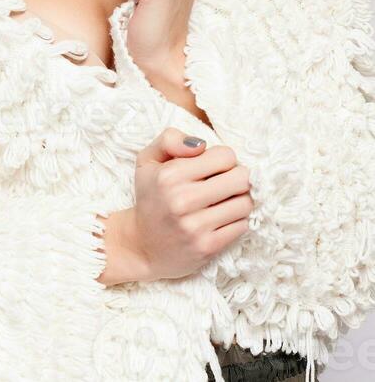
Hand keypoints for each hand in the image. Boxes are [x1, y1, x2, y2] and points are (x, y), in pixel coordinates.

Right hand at [127, 127, 252, 281]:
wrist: (141, 247)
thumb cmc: (151, 197)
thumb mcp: (148, 160)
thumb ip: (170, 139)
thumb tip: (201, 144)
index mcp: (169, 175)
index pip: (225, 156)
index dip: (223, 158)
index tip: (213, 167)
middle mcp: (182, 200)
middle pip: (241, 179)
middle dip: (237, 177)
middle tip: (226, 182)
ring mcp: (196, 226)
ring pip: (245, 203)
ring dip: (239, 200)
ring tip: (225, 200)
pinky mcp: (207, 247)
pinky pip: (241, 226)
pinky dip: (236, 220)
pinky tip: (222, 218)